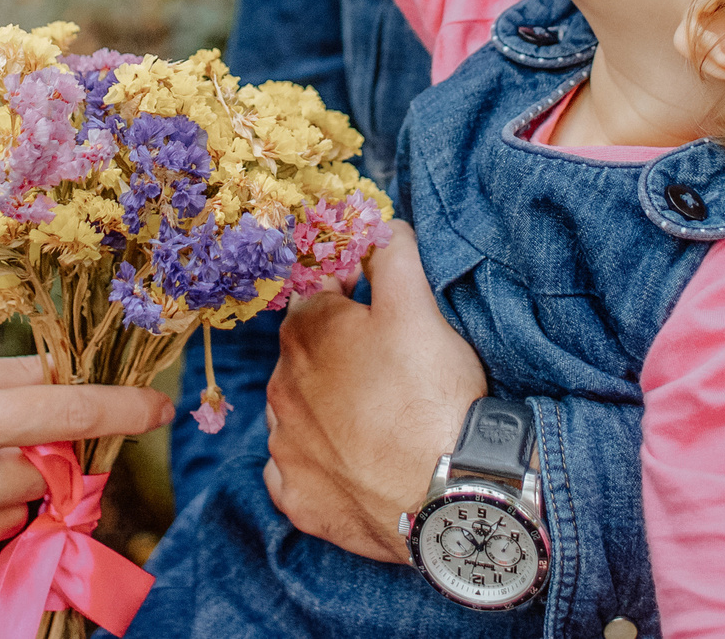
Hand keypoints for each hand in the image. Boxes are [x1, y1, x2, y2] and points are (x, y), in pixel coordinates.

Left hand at [261, 220, 485, 561]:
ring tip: (376, 412)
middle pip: (304, 352)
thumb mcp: (417, 306)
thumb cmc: (430, 394)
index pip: (315, 291)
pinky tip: (352, 460)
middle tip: (386, 358)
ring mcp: (285, 448)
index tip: (375, 298)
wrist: (444, 495)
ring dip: (325, 403)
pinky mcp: (297, 499)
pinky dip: (318, 461)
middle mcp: (280, 388)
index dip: (347, 288)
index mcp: (304, 333)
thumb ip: (392, 255)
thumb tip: (378, 225)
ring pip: (296, 410)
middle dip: (336, 346)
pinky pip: (295, 470)